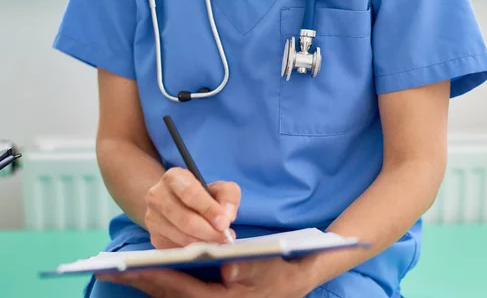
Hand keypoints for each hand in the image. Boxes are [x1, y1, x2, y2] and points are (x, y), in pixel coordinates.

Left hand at [98, 258, 315, 297]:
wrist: (300, 277)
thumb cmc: (286, 270)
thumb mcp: (273, 267)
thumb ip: (250, 268)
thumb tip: (227, 268)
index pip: (185, 290)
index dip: (158, 277)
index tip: (131, 267)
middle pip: (171, 295)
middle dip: (141, 281)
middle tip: (109, 268)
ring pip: (173, 296)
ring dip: (148, 282)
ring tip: (121, 268)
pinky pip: (181, 293)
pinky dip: (163, 283)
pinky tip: (149, 272)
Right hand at [145, 167, 240, 248]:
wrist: (177, 203)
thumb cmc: (202, 194)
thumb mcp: (218, 187)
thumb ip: (228, 196)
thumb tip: (227, 216)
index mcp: (173, 177)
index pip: (190, 193)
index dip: (209, 210)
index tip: (224, 223)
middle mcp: (157, 196)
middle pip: (185, 219)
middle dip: (209, 232)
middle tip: (226, 238)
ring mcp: (153, 218)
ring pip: (181, 236)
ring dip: (204, 243)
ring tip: (219, 242)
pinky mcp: (154, 237)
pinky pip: (176, 248)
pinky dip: (194, 251)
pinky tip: (206, 246)